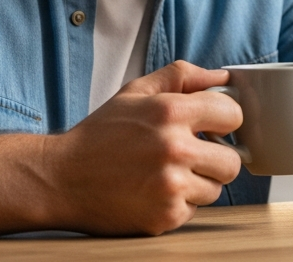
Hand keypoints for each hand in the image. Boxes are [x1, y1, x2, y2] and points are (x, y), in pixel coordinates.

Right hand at [41, 61, 243, 235]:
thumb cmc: (100, 135)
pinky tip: (154, 191)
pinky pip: (193, 209)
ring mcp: (170, 187)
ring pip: (216, 188)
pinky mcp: (164, 216)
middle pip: (233, 160)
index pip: (233, 114)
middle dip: (218, 157)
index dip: (224, 119)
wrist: (59, 179)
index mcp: (171, 112)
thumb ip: (182, 76)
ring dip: (199, 182)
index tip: (212, 126)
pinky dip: (179, 202)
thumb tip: (222, 76)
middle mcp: (174, 149)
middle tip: (195, 154)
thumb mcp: (135, 93)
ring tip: (168, 173)